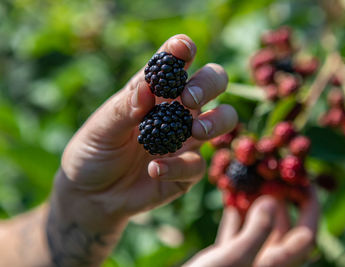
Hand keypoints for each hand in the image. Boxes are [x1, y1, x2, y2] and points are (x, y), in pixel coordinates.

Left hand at [59, 34, 236, 217]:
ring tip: (194, 130)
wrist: (91, 195)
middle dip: (208, 84)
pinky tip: (154, 169)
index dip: (182, 51)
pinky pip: (196, 165)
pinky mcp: (187, 171)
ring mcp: (186, 140)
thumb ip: (125, 108)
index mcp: (156, 92)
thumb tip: (148, 90)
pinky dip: (177, 166)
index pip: (175, 63)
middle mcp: (178, 110)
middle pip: (213, 82)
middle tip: (189, 98)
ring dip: (215, 121)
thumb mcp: (102, 127)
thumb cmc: (95, 151)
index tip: (182, 48)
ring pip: (223, 119)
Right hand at [185, 188, 318, 266]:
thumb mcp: (236, 257)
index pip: (306, 235)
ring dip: (255, 207)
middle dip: (279, 200)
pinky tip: (230, 202)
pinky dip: (236, 219)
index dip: (311, 207)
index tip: (304, 181)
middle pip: (282, 228)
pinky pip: (237, 236)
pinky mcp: (227, 262)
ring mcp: (245, 262)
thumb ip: (258, 229)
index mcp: (276, 266)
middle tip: (271, 175)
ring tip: (250, 183)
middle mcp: (265, 264)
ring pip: (258, 230)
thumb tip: (272, 200)